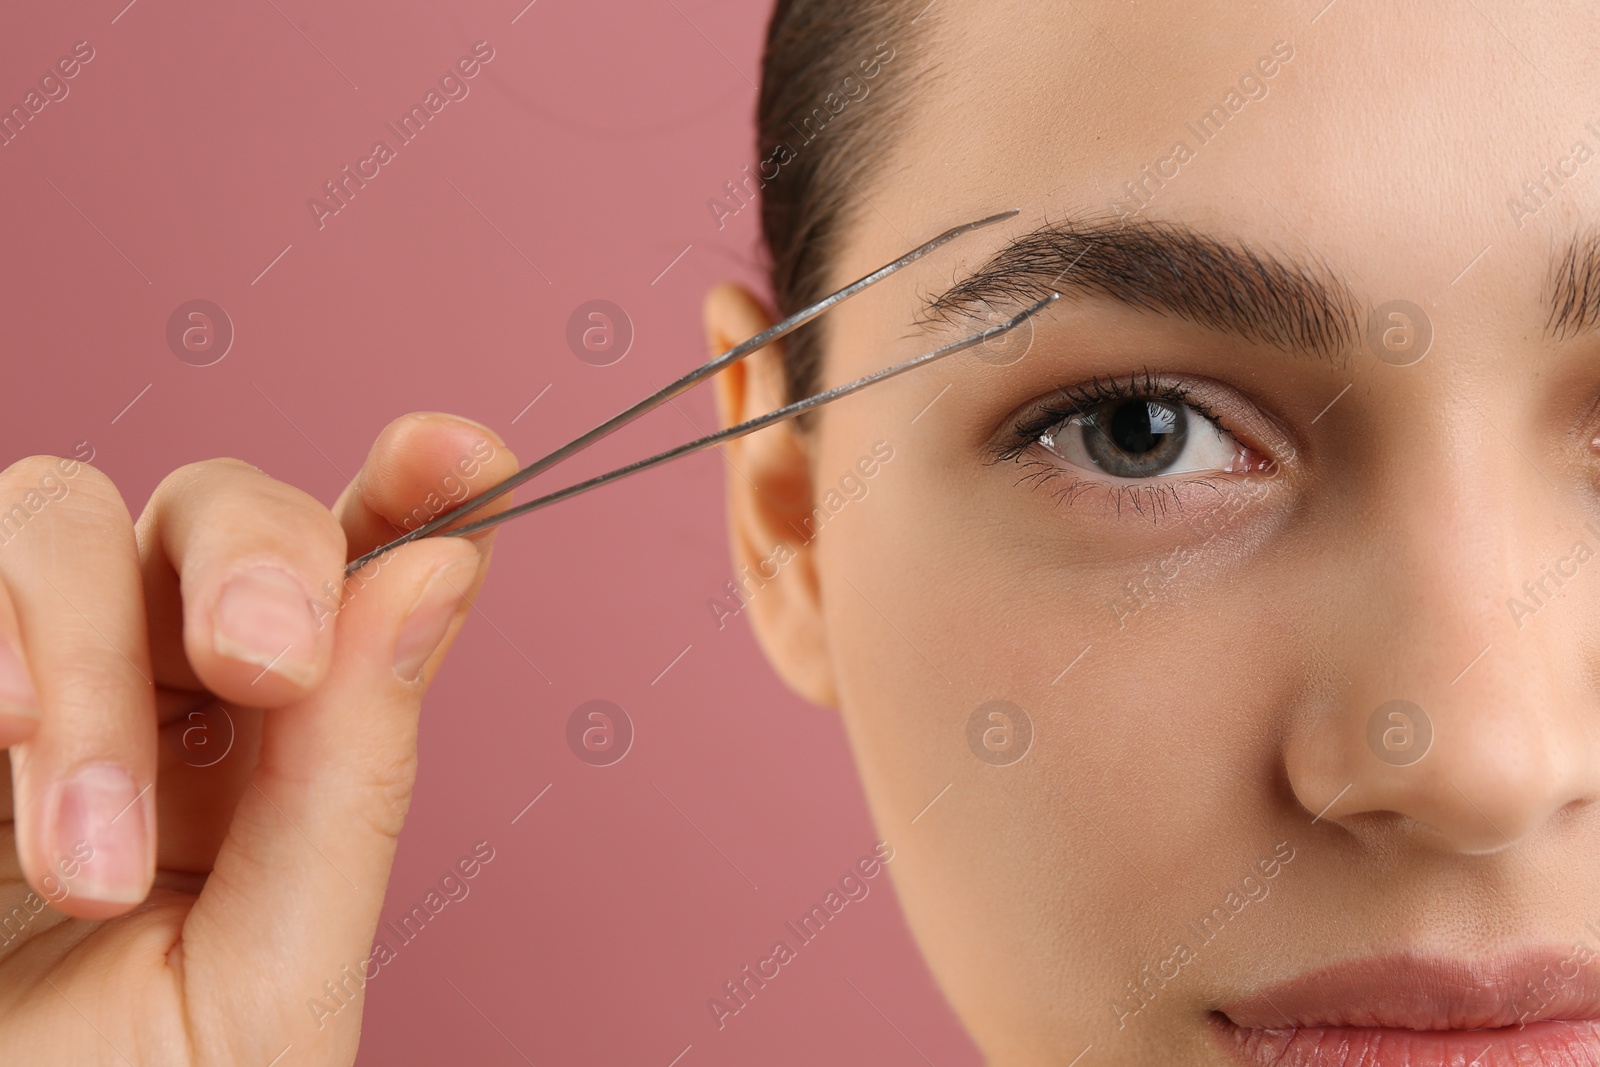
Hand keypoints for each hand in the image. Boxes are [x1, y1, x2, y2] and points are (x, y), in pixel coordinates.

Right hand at [0, 412, 518, 1064]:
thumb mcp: (270, 975)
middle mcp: (165, 694)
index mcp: (287, 749)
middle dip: (255, 556)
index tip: (460, 454)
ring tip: (88, 863)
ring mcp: (37, 684)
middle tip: (267, 664)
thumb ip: (348, 781)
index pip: (368, 573)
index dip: (421, 491)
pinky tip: (0, 747)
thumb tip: (436, 574)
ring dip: (85, 660)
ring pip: (61, 518)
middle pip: (220, 506)